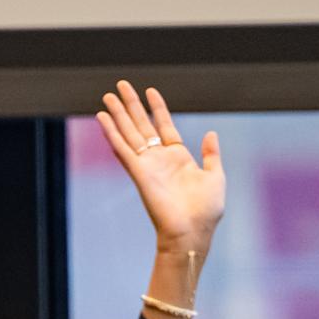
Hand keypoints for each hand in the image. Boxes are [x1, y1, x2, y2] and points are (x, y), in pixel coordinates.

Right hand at [95, 82, 225, 255]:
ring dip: (117, 114)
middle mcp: (159, 159)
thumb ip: (211, 154)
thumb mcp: (215, 176)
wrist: (192, 233)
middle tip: (120, 86)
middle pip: (141, 125)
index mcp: (178, 158)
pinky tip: (102, 118)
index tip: (151, 91)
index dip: (158, 108)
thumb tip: (211, 133)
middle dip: (131, 105)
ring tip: (107, 96)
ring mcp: (147, 165)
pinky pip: (122, 149)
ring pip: (129, 133)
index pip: (164, 126)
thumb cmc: (206, 211)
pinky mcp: (138, 173)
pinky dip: (111, 133)